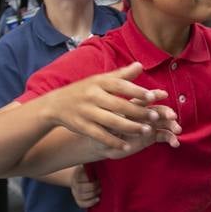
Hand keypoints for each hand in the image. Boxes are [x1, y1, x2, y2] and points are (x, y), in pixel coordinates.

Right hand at [44, 62, 181, 152]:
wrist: (55, 104)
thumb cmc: (84, 90)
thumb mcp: (100, 80)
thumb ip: (121, 75)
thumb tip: (140, 65)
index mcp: (99, 82)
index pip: (120, 85)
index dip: (137, 91)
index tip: (153, 96)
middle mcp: (93, 96)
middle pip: (119, 105)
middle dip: (138, 111)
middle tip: (155, 117)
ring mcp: (87, 112)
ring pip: (111, 121)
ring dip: (130, 127)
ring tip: (147, 131)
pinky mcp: (82, 127)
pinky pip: (100, 135)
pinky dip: (114, 141)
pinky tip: (127, 146)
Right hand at [70, 168, 100, 207]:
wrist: (81, 177)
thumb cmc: (90, 170)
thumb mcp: (91, 165)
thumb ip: (94, 164)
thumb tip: (104, 159)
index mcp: (77, 173)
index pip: (80, 177)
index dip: (88, 178)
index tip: (97, 177)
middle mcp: (74, 183)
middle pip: (80, 188)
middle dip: (93, 187)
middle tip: (101, 185)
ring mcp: (75, 192)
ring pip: (81, 196)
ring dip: (92, 194)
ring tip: (100, 190)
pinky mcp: (78, 199)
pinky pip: (81, 204)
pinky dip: (90, 203)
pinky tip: (98, 199)